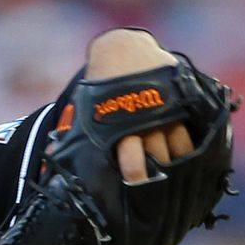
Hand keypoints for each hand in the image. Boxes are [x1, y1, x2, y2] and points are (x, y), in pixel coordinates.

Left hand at [86, 28, 193, 183]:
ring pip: (179, 149)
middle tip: (159, 194)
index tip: (136, 189)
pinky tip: (194, 161)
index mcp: (120, 125)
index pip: (131, 159)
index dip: (135, 176)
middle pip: (158, 159)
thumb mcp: (88, 106)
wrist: (124, 50)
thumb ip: (74, 129)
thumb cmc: (102, 85)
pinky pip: (192, 132)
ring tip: (177, 180)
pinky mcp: (183, 102)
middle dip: (158, 177)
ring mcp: (168, 111)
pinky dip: (193, 148)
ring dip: (178, 166)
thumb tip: (50, 152)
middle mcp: (146, 120)